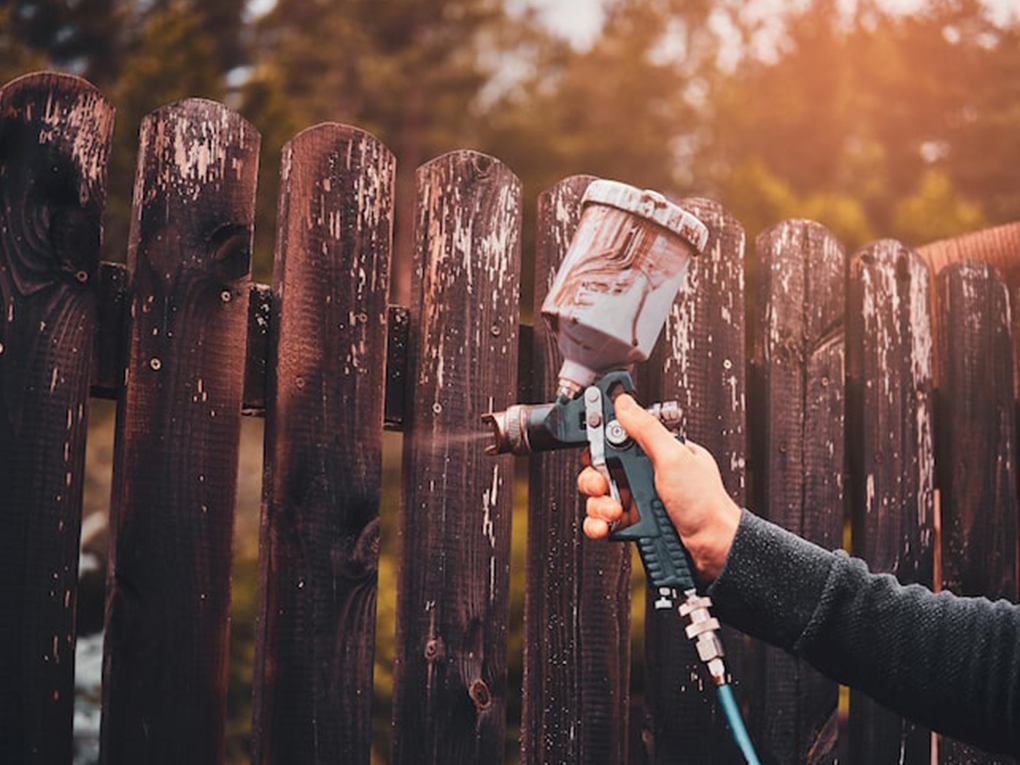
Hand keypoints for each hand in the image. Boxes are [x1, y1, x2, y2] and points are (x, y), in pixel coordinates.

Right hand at [577, 393, 741, 582]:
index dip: (600, 444)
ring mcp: (639, 499)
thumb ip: (646, 430)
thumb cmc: (706, 504)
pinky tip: (606, 526)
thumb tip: (625, 403)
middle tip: (603, 486)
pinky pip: (604, 520)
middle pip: (602, 469)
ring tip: (614, 512)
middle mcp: (647, 474)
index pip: (618, 440)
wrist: (713, 549)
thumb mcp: (674, 458)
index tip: (592, 451)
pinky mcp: (634, 523)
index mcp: (658, 452)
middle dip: (595, 480)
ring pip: (600, 497)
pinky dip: (599, 524)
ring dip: (599, 505)